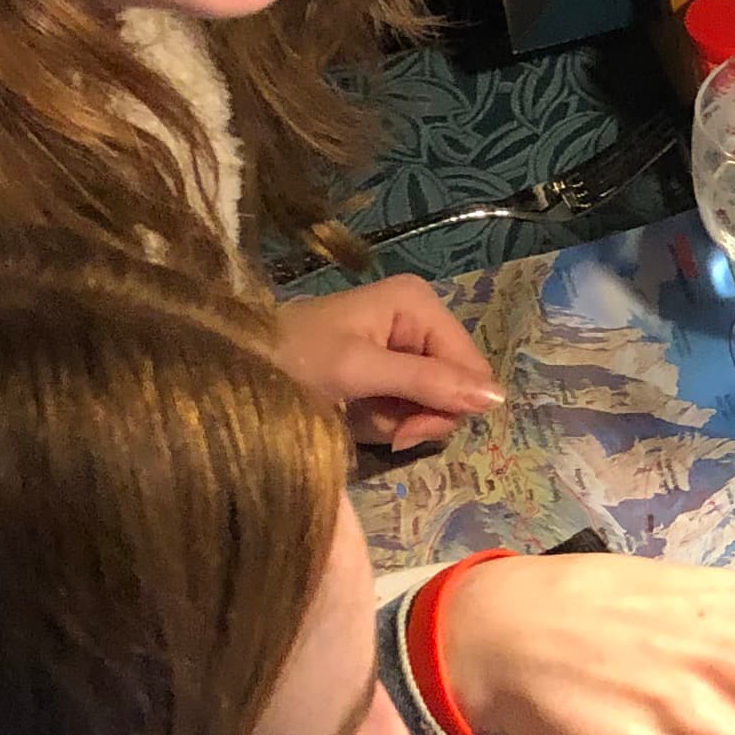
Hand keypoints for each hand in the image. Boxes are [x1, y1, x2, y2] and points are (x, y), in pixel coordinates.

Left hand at [276, 278, 501, 450]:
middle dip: (423, 416)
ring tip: (361, 420)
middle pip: (458, 386)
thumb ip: (426, 382)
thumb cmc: (292, 360)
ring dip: (402, 424)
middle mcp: (419, 321)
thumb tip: (497, 399)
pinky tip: (358, 418)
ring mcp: (404, 349)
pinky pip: (411, 410)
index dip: (450, 404)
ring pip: (436, 405)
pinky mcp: (388, 374)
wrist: (237, 372)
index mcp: (418, 303)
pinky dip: (387, 424)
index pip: (471, 366)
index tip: (408, 429)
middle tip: (386, 431)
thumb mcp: (359, 370)